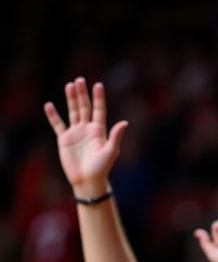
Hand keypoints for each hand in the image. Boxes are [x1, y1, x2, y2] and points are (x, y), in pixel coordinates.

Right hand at [43, 77, 127, 194]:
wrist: (88, 180)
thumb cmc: (102, 168)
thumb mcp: (111, 152)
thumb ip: (115, 136)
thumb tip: (124, 122)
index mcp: (99, 131)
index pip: (99, 110)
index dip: (98, 98)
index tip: (98, 85)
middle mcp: (87, 129)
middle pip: (84, 107)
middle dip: (82, 94)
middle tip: (80, 80)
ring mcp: (75, 133)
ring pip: (72, 112)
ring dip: (70, 99)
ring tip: (69, 85)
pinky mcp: (64, 139)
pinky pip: (57, 124)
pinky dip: (52, 116)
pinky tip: (48, 105)